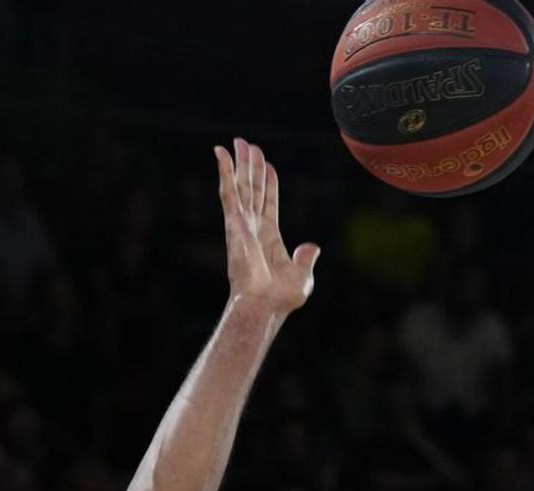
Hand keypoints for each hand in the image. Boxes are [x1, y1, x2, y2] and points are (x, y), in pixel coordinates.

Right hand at [214, 138, 319, 312]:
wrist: (264, 304)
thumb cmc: (281, 298)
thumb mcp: (302, 275)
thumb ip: (306, 258)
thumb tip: (312, 247)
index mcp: (270, 236)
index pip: (268, 203)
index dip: (269, 183)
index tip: (268, 166)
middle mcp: (253, 227)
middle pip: (253, 189)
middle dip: (251, 167)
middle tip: (247, 145)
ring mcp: (242, 223)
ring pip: (241, 185)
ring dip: (239, 163)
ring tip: (238, 142)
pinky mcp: (234, 223)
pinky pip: (229, 192)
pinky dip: (225, 171)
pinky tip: (221, 154)